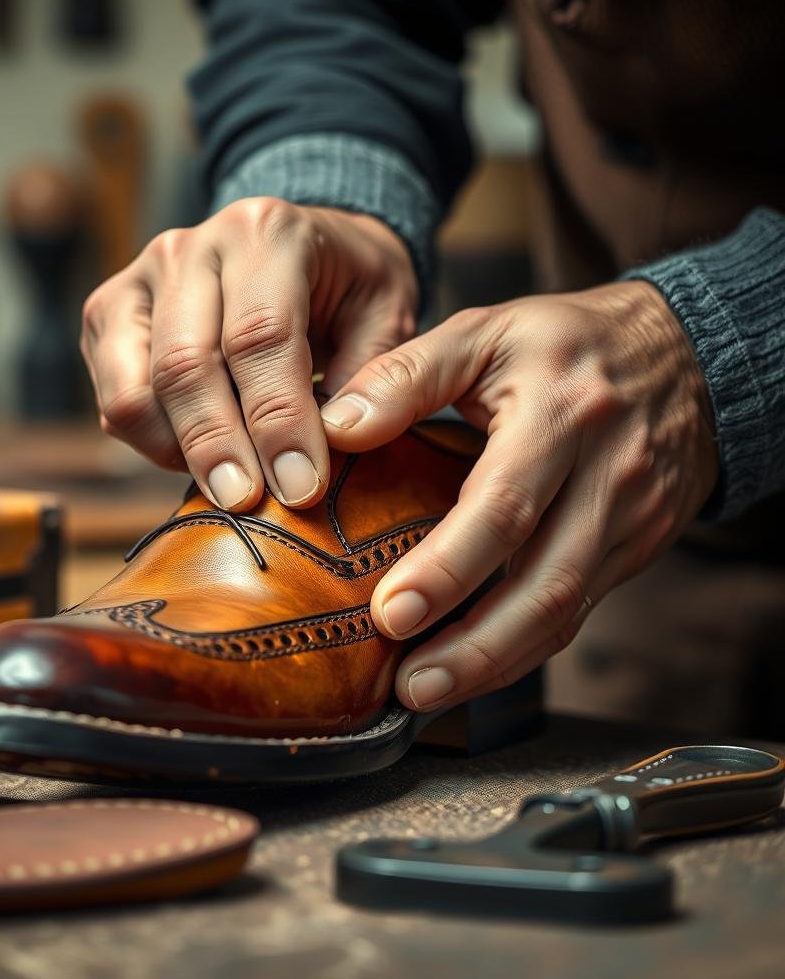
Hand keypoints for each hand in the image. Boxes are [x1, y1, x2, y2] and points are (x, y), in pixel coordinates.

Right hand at [81, 199, 416, 510]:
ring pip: (134, 387)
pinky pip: (115, 400)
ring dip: (179, 452)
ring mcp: (139, 278)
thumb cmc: (348, 288)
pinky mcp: (108, 315)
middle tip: (250, 505)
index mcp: (267, 232)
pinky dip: (152, 443)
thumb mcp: (389, 313)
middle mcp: (191, 246)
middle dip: (219, 447)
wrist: (298, 247)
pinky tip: (203, 454)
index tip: (301, 486)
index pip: (260, 335)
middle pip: (186, 363)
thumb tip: (339, 439)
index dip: (278, 420)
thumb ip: (374, 373)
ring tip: (231, 482)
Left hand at [319, 281, 718, 711]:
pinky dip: (523, 646)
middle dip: (473, 647)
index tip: (388, 615)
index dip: (447, 570)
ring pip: (565, 612)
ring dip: (494, 663)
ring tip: (427, 691)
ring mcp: (631, 520)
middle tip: (407, 686)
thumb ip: (408, 374)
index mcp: (561, 415)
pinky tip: (474, 664)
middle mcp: (607, 477)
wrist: (685, 358)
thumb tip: (337, 427)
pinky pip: (579, 610)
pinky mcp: (638, 548)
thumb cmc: (568, 343)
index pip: (503, 508)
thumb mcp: (486, 331)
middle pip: (544, 584)